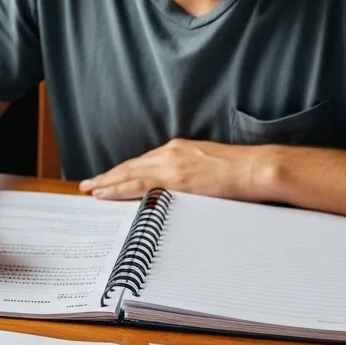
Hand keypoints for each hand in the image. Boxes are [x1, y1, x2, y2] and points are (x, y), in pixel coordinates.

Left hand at [78, 138, 268, 201]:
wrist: (257, 168)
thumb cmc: (241, 172)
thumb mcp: (209, 168)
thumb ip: (190, 176)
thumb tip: (181, 191)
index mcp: (179, 150)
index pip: (143, 163)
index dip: (123, 171)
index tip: (108, 178)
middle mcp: (171, 153)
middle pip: (130, 166)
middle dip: (108, 176)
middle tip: (88, 185)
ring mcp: (171, 164)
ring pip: (129, 174)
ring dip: (107, 183)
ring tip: (90, 190)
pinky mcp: (175, 178)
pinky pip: (139, 185)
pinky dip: (119, 189)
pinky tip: (107, 194)